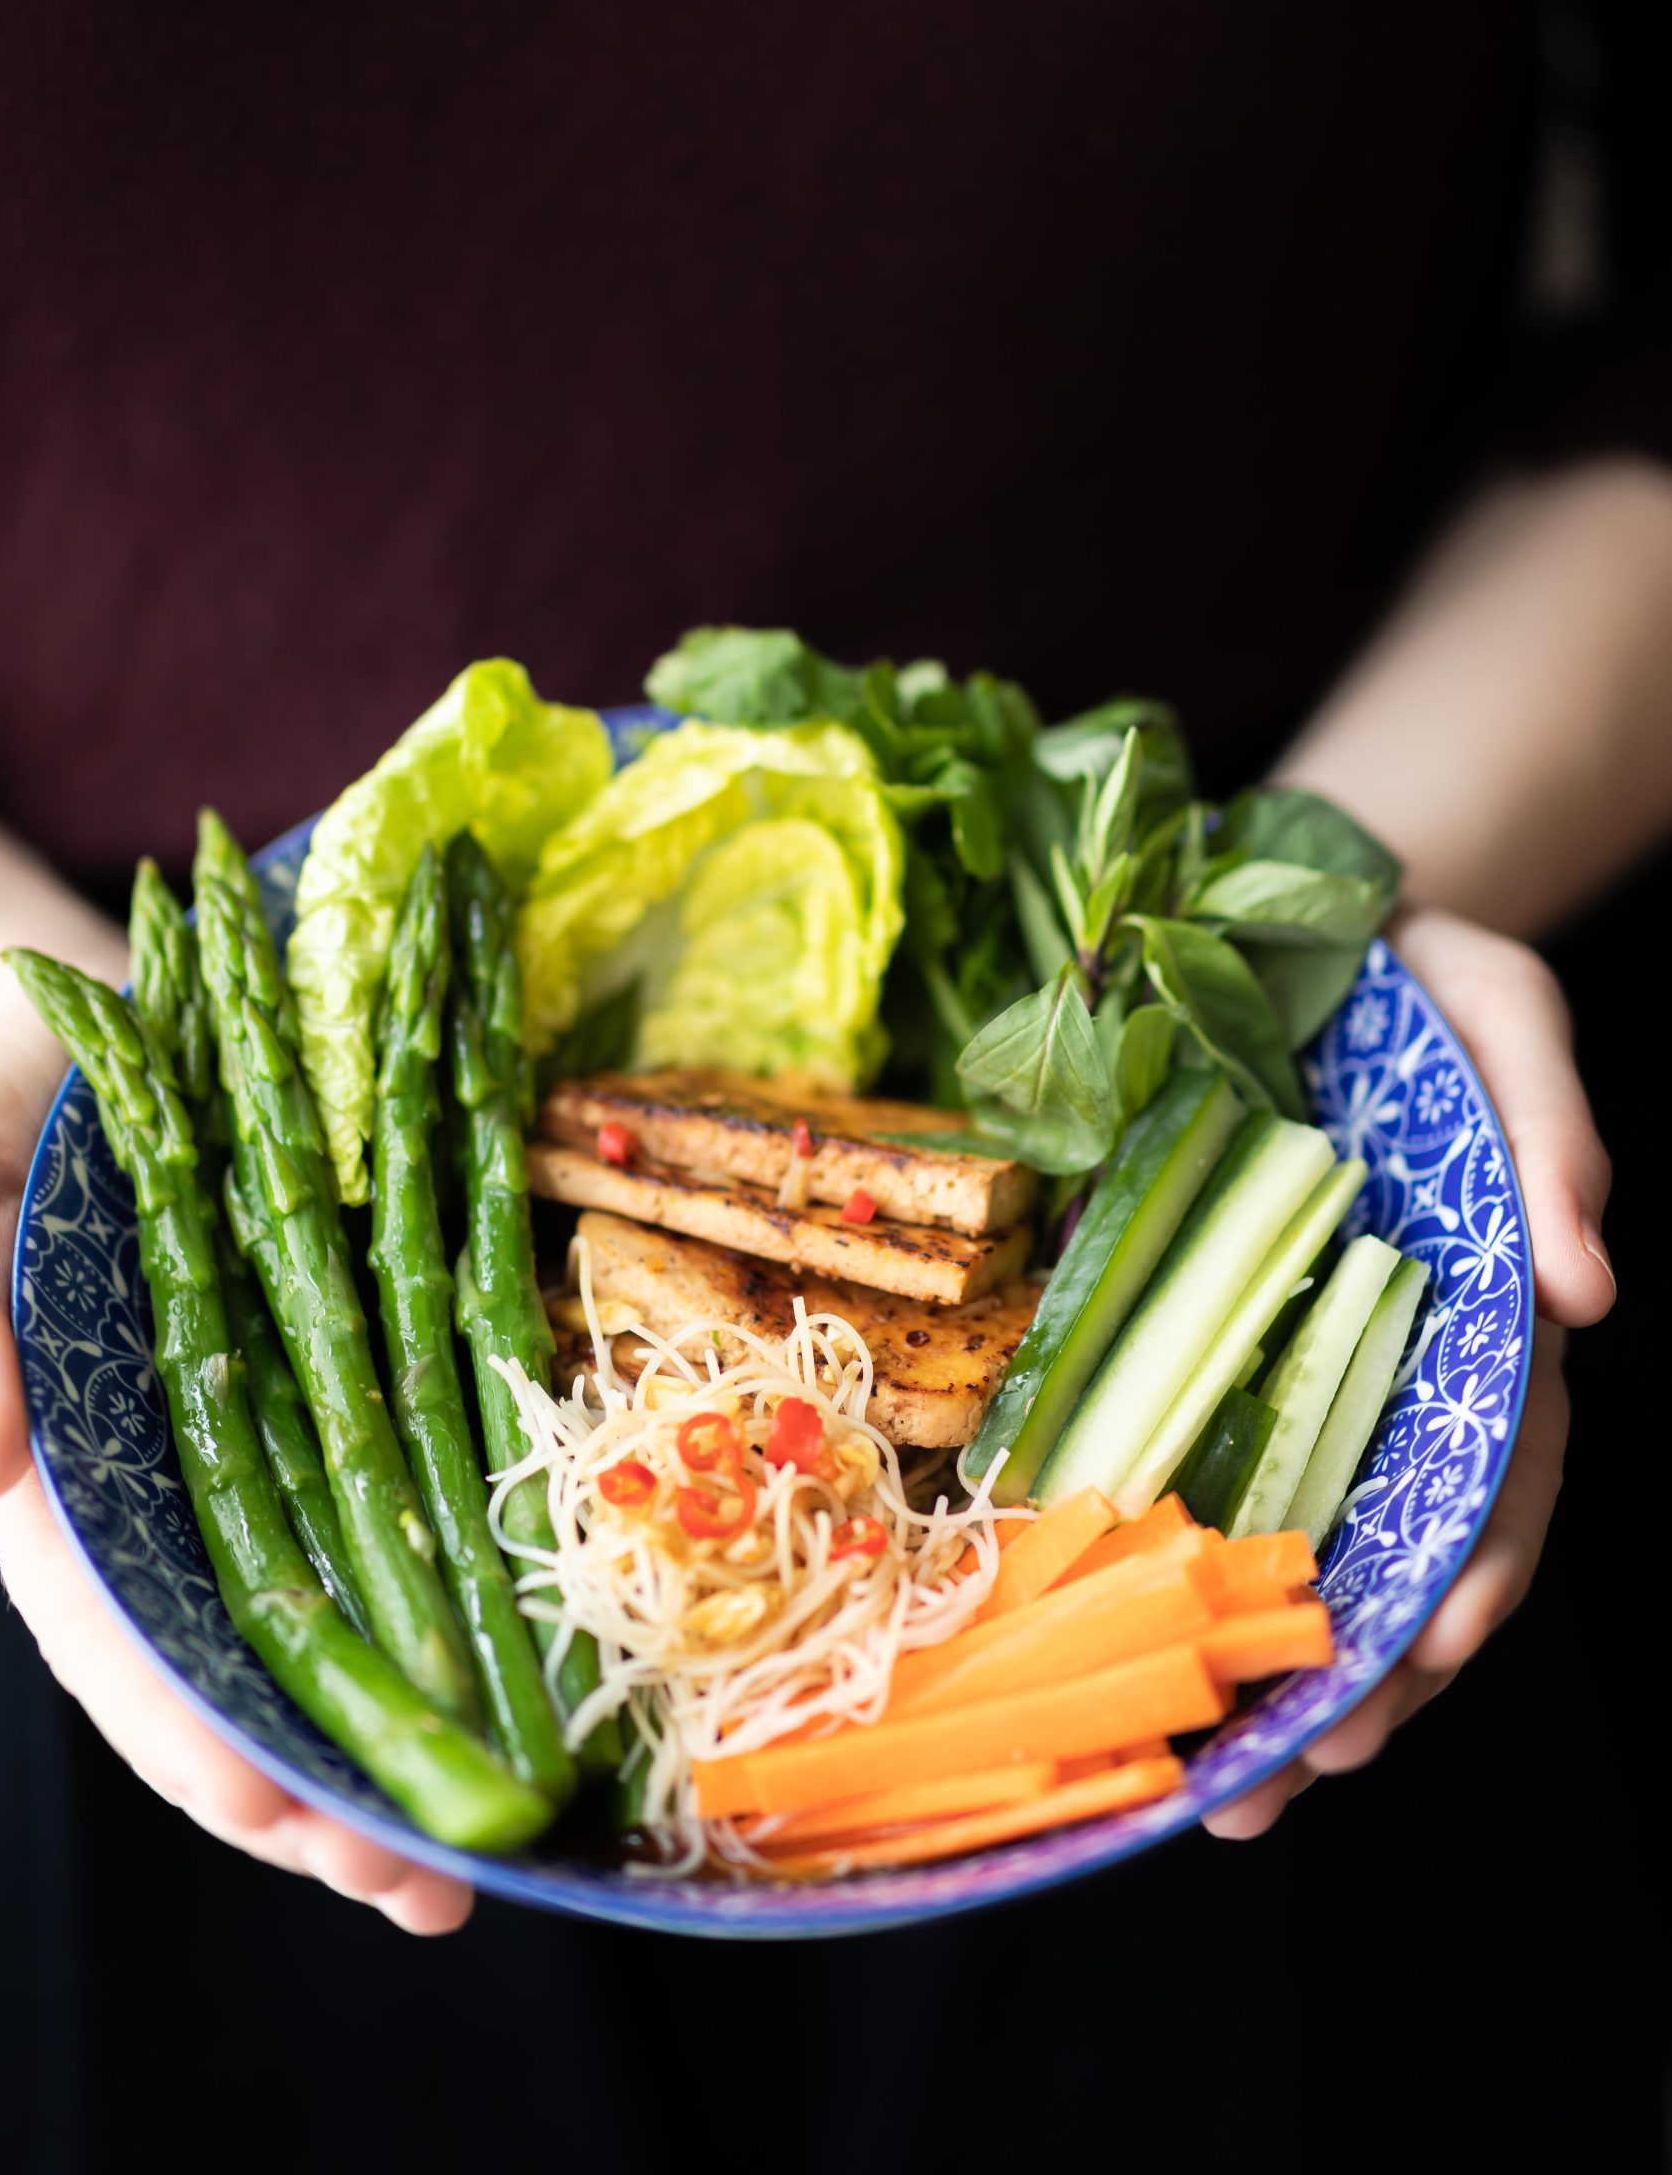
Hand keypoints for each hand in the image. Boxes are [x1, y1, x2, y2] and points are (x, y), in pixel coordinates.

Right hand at [0, 971, 474, 1933]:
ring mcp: (255, 1421)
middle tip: (424, 1881)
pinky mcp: (340, 1360)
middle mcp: (156, 1468)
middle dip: (320, 1780)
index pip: (116, 1631)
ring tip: (491, 1824)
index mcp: (52, 1457)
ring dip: (398, 1720)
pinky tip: (523, 1647)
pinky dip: (449, 1570)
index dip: (193, 1731)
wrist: (99, 978)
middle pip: (235, 1658)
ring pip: (323, 1604)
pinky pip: (397, 1479)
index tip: (284, 1815)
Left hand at [1205, 908, 1613, 1838]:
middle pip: (1397, 1551)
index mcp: (1490, 1316)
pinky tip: (1120, 1649)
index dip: (1471, 1579)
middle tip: (1268, 1790)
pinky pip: (1207, 1465)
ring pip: (1304, 1544)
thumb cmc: (1429, 981)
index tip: (1422, 1669)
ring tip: (1198, 1783)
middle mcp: (1404, 1366)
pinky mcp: (1213, 1338)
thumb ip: (1558, 1139)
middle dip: (1351, 1682)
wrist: (1310, 924)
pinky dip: (1182, 1564)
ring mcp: (1310, 1363)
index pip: (1501, 1476)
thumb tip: (1593, 1288)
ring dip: (1264, 1670)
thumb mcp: (1509, 1019)